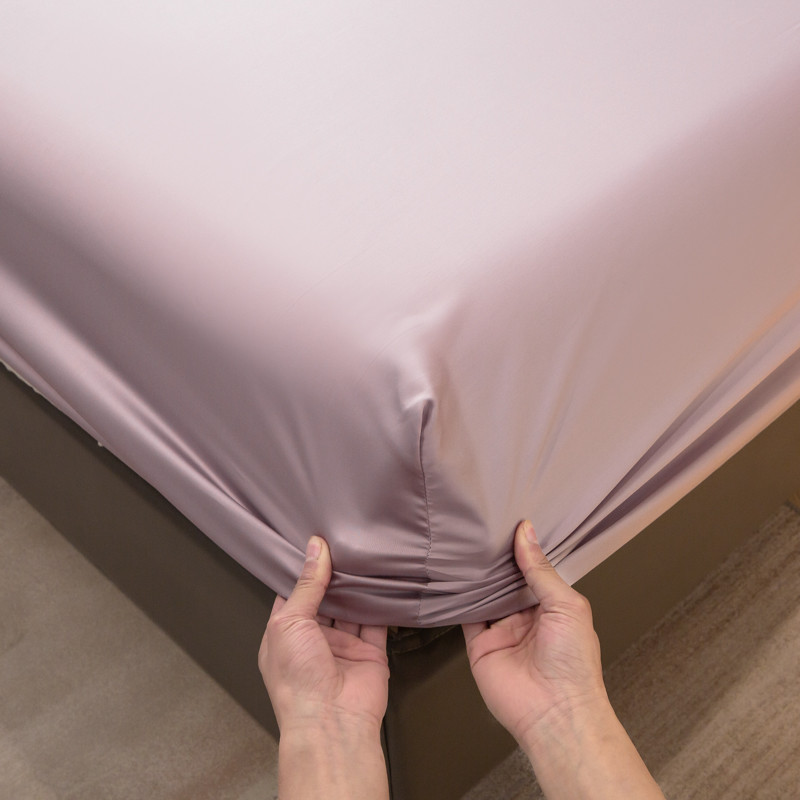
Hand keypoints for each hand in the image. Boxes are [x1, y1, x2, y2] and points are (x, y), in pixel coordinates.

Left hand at [259, 536, 389, 735]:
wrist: (331, 723)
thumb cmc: (297, 681)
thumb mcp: (290, 623)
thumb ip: (307, 585)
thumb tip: (315, 548)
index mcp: (285, 634)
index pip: (294, 593)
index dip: (303, 569)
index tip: (314, 540)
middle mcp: (314, 639)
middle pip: (326, 598)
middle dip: (334, 574)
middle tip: (345, 541)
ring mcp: (343, 646)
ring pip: (352, 607)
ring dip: (358, 587)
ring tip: (365, 554)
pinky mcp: (370, 652)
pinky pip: (377, 622)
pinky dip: (382, 603)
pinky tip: (385, 580)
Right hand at [464, 521, 664, 799]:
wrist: (555, 711)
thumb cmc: (573, 662)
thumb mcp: (565, 604)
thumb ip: (540, 570)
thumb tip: (526, 532)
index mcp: (552, 606)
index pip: (533, 570)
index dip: (522, 549)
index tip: (508, 521)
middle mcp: (525, 617)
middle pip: (505, 581)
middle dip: (496, 560)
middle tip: (480, 528)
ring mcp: (502, 631)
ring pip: (484, 596)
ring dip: (476, 576)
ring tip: (464, 544)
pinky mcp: (480, 646)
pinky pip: (466, 617)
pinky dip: (458, 600)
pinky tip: (452, 577)